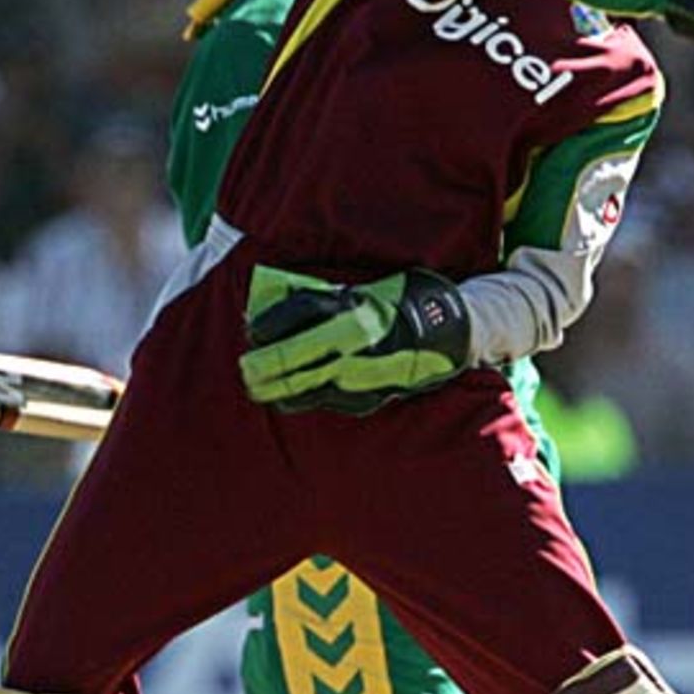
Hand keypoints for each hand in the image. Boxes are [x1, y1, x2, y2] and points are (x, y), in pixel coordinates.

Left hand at [240, 266, 471, 413]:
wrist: (447, 333)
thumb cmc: (399, 306)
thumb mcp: (360, 293)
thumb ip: (321, 302)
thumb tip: (276, 312)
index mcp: (351, 310)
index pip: (297, 316)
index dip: (268, 325)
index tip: (251, 331)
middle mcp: (353, 344)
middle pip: (293, 357)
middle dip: (263, 366)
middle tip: (246, 370)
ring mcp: (360, 374)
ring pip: (305, 387)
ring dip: (277, 388)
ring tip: (258, 388)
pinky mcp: (367, 396)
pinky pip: (326, 399)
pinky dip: (304, 397)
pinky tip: (288, 397)